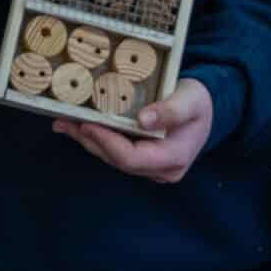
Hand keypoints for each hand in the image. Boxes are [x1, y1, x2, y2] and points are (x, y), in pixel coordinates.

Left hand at [53, 77, 214, 183]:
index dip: (106, 142)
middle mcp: (160, 170)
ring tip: (63, 123)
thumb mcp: (191, 100)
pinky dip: (97, 139)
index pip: (131, 158)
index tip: (86, 124)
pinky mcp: (143, 160)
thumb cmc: (199, 102)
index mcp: (174, 158)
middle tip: (63, 121)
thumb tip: (143, 120)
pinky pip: (116, 153)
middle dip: (89, 140)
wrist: (207, 110)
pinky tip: (78, 126)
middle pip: (117, 160)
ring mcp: (151, 168)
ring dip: (88, 140)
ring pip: (113, 158)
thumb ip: (170, 110)